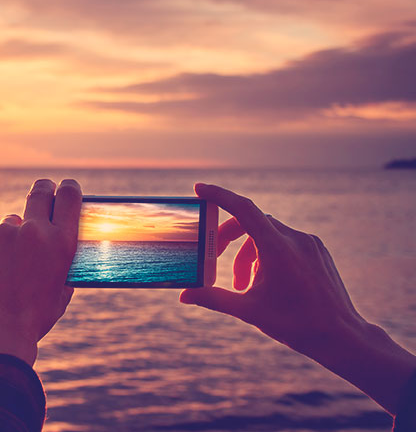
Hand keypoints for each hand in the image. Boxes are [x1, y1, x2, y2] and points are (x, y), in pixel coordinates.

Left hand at [0, 179, 81, 365]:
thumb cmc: (36, 316)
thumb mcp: (62, 291)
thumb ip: (62, 266)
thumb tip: (58, 255)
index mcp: (61, 242)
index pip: (69, 196)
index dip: (69, 188)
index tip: (67, 188)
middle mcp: (34, 231)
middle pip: (40, 191)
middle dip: (44, 189)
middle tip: (44, 193)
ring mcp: (4, 236)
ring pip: (12, 222)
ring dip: (16, 234)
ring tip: (13, 266)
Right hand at [180, 183, 415, 413]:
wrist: (342, 337)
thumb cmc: (296, 325)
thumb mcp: (248, 311)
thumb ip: (213, 298)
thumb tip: (184, 296)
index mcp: (277, 249)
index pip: (243, 209)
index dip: (219, 195)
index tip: (200, 189)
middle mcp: (295, 239)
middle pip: (251, 223)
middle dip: (229, 238)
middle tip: (215, 258)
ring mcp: (309, 243)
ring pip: (268, 234)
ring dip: (249, 253)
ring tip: (245, 284)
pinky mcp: (318, 250)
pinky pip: (285, 241)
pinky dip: (268, 254)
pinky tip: (268, 282)